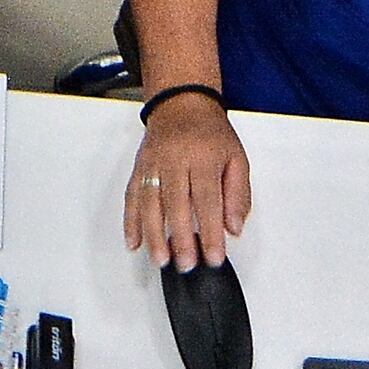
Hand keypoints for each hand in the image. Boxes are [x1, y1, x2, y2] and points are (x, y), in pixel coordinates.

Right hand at [125, 94, 249, 266]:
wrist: (181, 104)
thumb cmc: (211, 135)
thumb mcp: (237, 159)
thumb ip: (238, 195)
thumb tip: (233, 228)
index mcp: (204, 157)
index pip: (207, 200)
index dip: (210, 231)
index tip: (214, 256)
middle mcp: (175, 160)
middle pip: (176, 203)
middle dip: (180, 238)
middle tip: (186, 264)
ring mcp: (153, 164)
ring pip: (149, 202)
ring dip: (153, 234)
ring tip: (160, 259)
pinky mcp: (138, 168)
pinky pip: (131, 196)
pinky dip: (130, 221)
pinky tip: (133, 242)